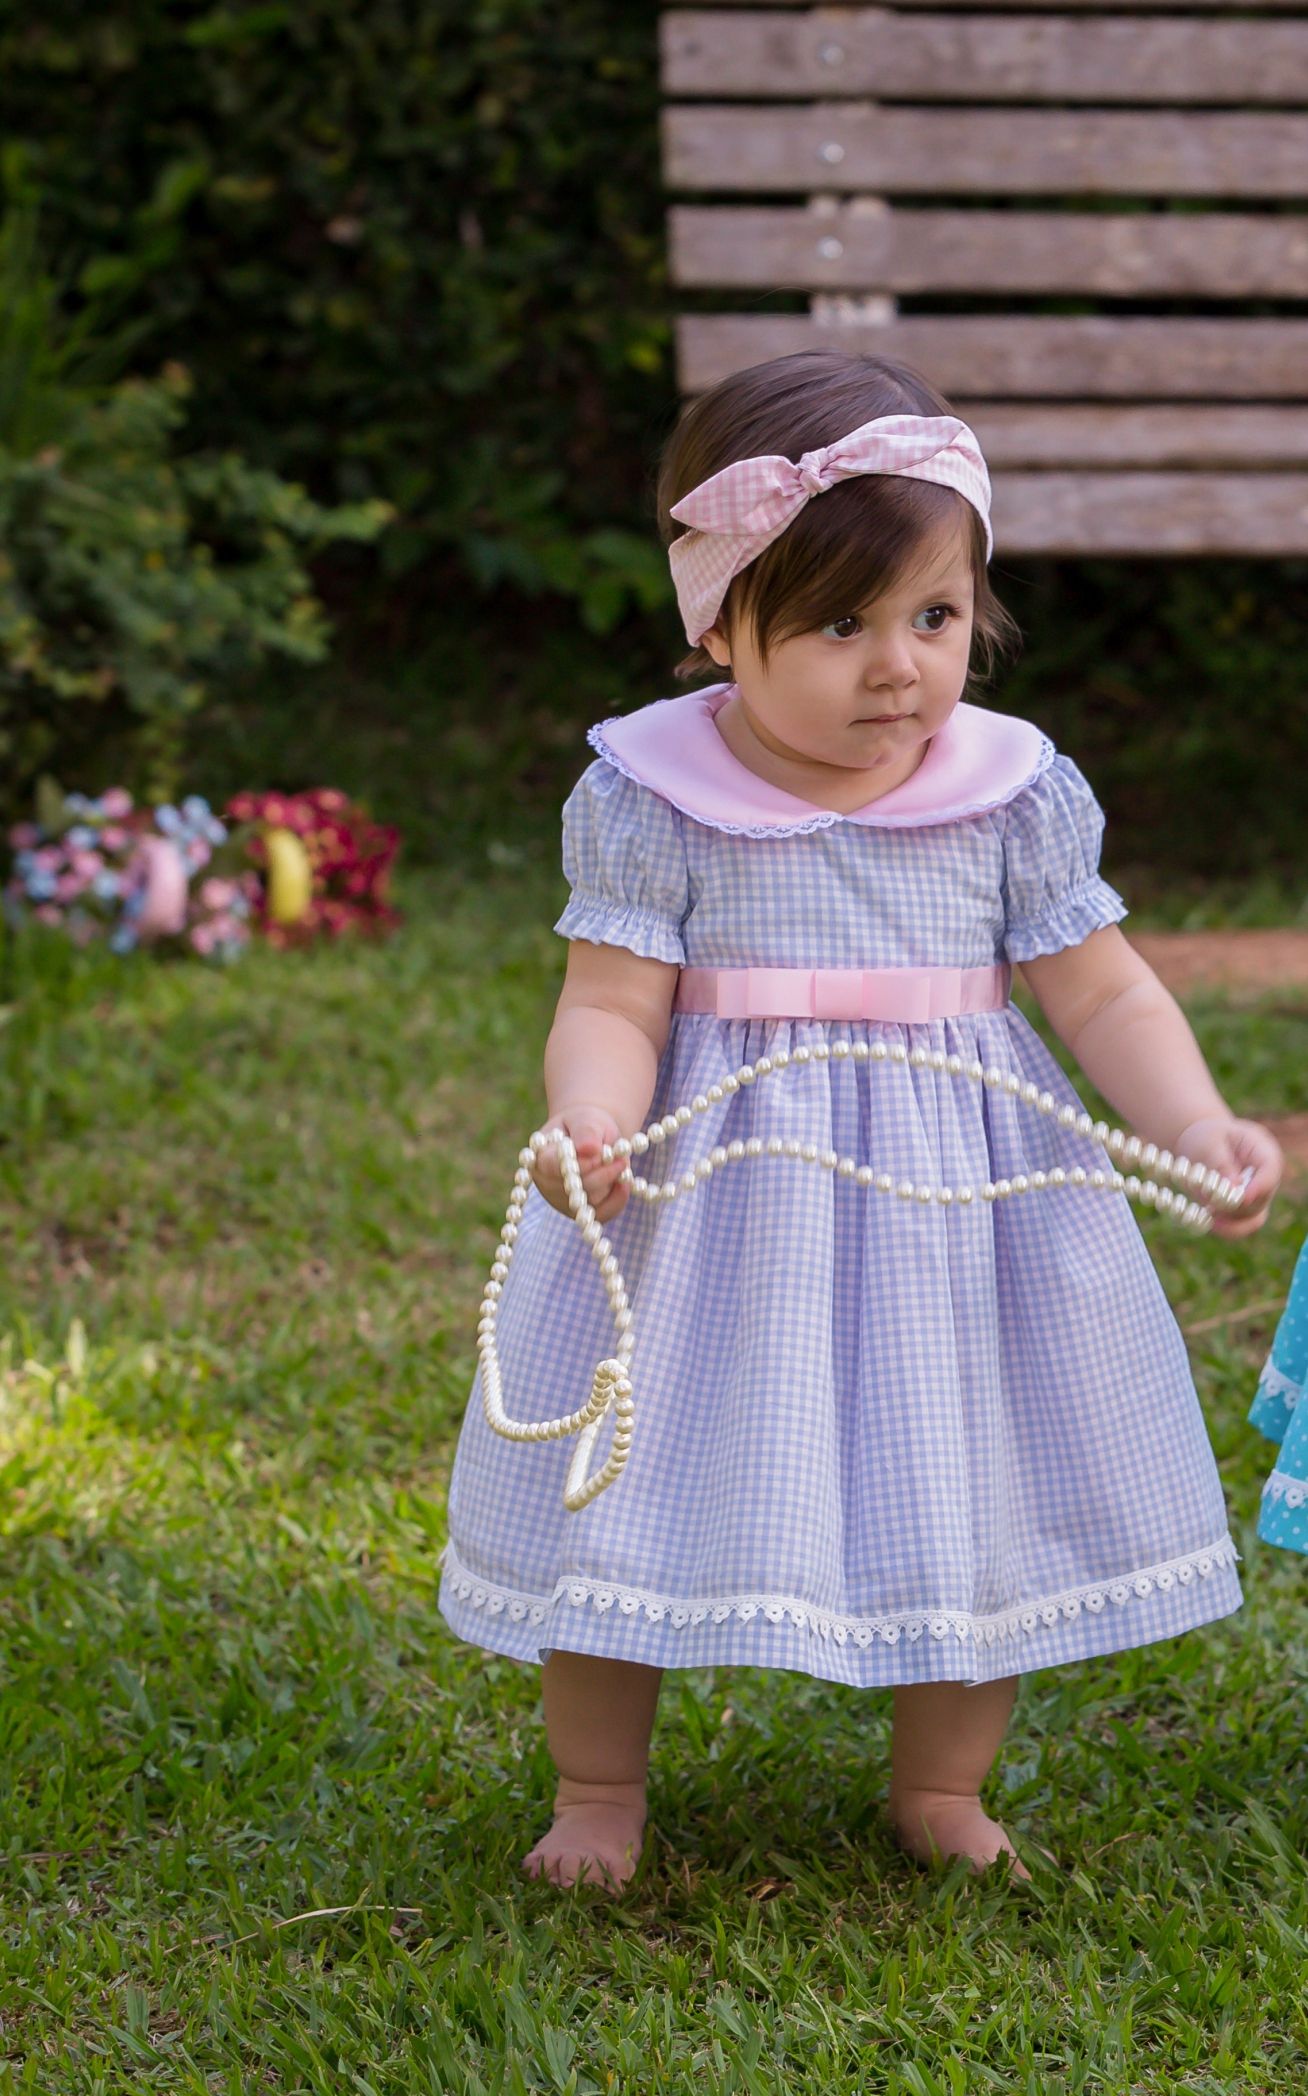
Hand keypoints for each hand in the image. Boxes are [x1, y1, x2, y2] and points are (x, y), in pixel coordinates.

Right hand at [532, 1105, 631, 1224]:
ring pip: (592, 1201)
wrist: (591, 1137)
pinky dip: (618, 1199)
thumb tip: (590, 1149)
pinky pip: (602, 1215)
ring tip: (617, 1162)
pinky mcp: (579, 1213)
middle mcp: (545, 1183)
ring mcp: (561, 1202)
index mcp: (540, 1156)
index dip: (578, 1163)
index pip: (552, 1167)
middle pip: (575, 1188)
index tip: (599, 1151)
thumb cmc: (585, 1124)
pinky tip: (624, 1183)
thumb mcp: (586, 1118)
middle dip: (602, 1173)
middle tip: (620, 1157)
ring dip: (611, 1181)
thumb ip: (586, 1131)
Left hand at [1174, 1113, 1282, 1238]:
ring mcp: (1256, 1196)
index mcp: (1263, 1152)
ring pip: (1253, 1219)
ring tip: (1210, 1220)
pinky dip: (1226, 1229)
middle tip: (1212, 1206)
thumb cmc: (1207, 1136)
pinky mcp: (1243, 1210)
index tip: (1241, 1197)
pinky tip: (1209, 1223)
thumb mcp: (1210, 1141)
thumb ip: (1221, 1162)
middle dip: (1235, 1206)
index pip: (1270, 1172)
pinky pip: (1240, 1227)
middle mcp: (1265, 1178)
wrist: (1202, 1144)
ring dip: (1231, 1223)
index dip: (1259, 1187)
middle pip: (1260, 1200)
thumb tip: (1235, 1188)